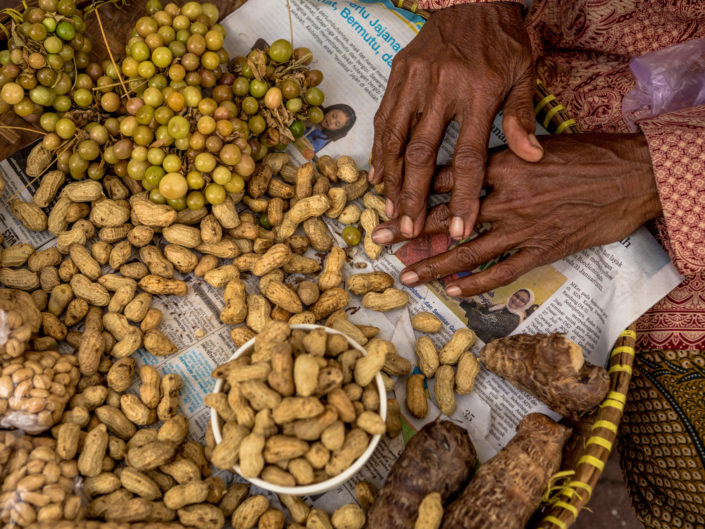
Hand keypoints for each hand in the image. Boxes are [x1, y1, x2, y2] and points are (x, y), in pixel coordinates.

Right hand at [369, 2, 541, 241]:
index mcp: (480, 91)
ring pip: (397, 137)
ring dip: (392, 179)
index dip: (463, 196)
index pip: (469, 156)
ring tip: (390, 210)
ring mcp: (416, 78)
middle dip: (414, 196)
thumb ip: (522, 116)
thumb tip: (531, 157)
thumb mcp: (524, 73)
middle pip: (423, 153)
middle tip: (409, 229)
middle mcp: (443, 87)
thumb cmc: (503, 39)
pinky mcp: (399, 71)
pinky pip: (385, 116)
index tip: (459, 227)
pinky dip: (380, 148)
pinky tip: (377, 175)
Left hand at [373, 134, 661, 296]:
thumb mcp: (534, 144)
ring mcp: (523, 227)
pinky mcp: (542, 251)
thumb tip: (462, 174)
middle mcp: (505, 197)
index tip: (386, 203)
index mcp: (501, 163)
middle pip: (444, 216)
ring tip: (405, 276)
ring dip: (432, 265)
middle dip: (408, 231)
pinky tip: (454, 292)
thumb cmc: (584, 156)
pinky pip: (501, 272)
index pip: (444, 178)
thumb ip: (498, 159)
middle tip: (379, 242)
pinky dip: (476, 284)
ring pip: (467, 252)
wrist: (631, 177)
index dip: (411, 192)